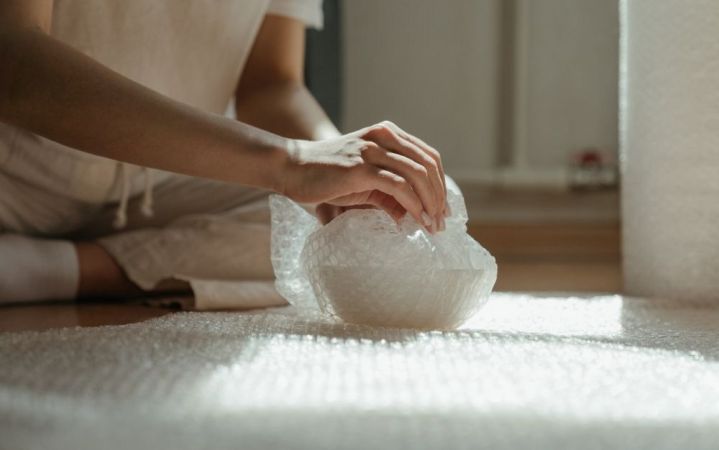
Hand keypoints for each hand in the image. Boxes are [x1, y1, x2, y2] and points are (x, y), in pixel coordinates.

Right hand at [281, 121, 447, 232]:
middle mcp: (383, 136)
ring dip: (431, 203)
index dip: (440, 184)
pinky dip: (414, 205)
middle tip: (442, 222)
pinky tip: (417, 220)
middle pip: (428, 165)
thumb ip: (387, 192)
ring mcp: (372, 150)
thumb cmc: (325, 176)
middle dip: (439, 196)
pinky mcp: (361, 167)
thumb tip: (410, 215)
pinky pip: (399, 186)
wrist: (291, 168)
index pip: (428, 156)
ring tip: (433, 226)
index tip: (442, 209)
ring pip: (418, 174)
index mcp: (387, 134)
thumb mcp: (363, 181)